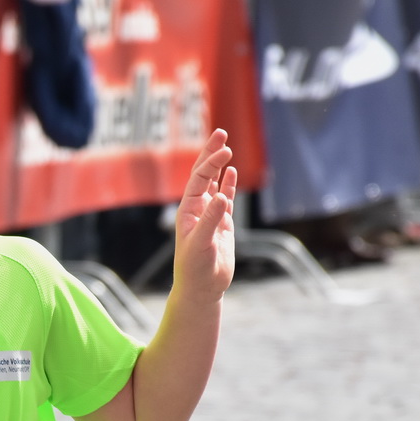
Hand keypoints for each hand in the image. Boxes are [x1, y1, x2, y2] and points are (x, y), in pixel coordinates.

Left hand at [172, 131, 235, 300]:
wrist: (202, 288)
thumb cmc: (195, 268)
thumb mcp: (201, 244)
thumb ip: (211, 220)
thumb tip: (221, 197)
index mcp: (188, 210)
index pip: (199, 179)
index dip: (211, 163)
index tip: (225, 150)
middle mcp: (197, 209)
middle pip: (204, 175)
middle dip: (211, 154)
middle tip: (221, 132)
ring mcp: (210, 215)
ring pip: (215, 184)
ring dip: (219, 166)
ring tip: (225, 146)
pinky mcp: (222, 224)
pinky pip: (225, 198)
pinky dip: (228, 184)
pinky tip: (231, 172)